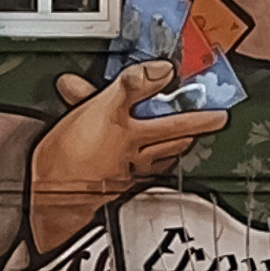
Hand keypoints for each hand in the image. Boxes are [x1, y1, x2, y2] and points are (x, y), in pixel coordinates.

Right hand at [25, 59, 227, 259]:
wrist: (49, 201)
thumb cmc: (72, 159)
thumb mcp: (101, 109)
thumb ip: (131, 87)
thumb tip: (162, 70)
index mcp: (135, 135)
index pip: (176, 122)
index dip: (199, 116)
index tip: (220, 115)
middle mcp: (134, 156)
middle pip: (169, 143)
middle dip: (188, 133)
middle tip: (207, 126)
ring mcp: (121, 173)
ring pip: (154, 159)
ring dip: (169, 150)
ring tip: (181, 143)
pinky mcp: (107, 185)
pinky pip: (134, 171)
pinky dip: (141, 164)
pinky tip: (137, 164)